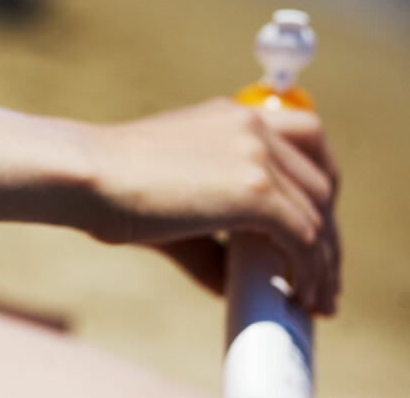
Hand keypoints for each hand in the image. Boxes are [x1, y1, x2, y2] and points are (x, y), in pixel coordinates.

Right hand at [84, 98, 338, 314]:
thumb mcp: (171, 202)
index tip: (310, 223)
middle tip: (317, 265)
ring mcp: (255, 153)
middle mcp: (249, 124)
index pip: (303, 141)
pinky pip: (304, 235)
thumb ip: (208, 236)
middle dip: (325, 224)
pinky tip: (299, 291)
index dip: (314, 186)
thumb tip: (229, 280)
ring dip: (323, 257)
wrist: (85, 174)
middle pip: (320, 175)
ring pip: (318, 210)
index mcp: (229, 117)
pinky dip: (310, 269)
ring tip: (315, 293)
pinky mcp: (254, 190)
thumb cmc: (109, 186)